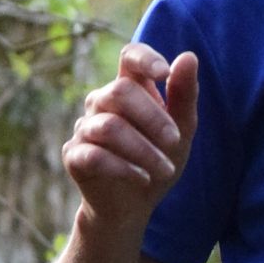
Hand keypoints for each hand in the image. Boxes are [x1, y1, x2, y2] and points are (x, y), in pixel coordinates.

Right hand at [63, 43, 199, 229]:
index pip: (129, 56)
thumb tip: (189, 57)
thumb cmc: (157, 159)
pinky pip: (95, 156)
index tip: (165, 74)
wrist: (133, 205)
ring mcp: (84, 128)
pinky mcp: (74, 156)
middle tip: (175, 142)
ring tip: (166, 170)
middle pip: (120, 92)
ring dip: (143, 150)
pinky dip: (123, 168)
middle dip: (153, 117)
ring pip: (110, 127)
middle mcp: (101, 102)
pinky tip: (143, 179)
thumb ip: (184, 95)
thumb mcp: (181, 130)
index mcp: (128, 87)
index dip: (145, 59)